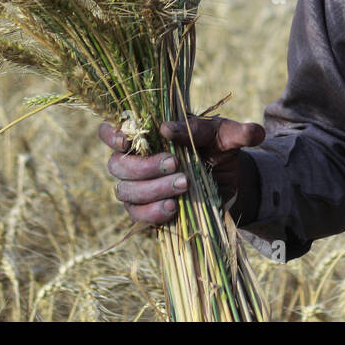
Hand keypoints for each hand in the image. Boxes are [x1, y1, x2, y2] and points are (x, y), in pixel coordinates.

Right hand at [99, 114, 265, 225]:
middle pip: (117, 165)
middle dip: (144, 166)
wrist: (230, 181)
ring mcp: (138, 187)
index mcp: (147, 134)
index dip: (110, 135)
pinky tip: (173, 208)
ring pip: (126, 191)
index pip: (111, 132)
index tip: (126, 140)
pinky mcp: (146, 211)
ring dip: (153, 188)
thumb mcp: (227, 135)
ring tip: (184, 185)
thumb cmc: (221, 148)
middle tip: (176, 164)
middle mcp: (136, 160)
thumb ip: (234, 131)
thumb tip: (200, 130)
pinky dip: (153, 212)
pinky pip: (137, 215)